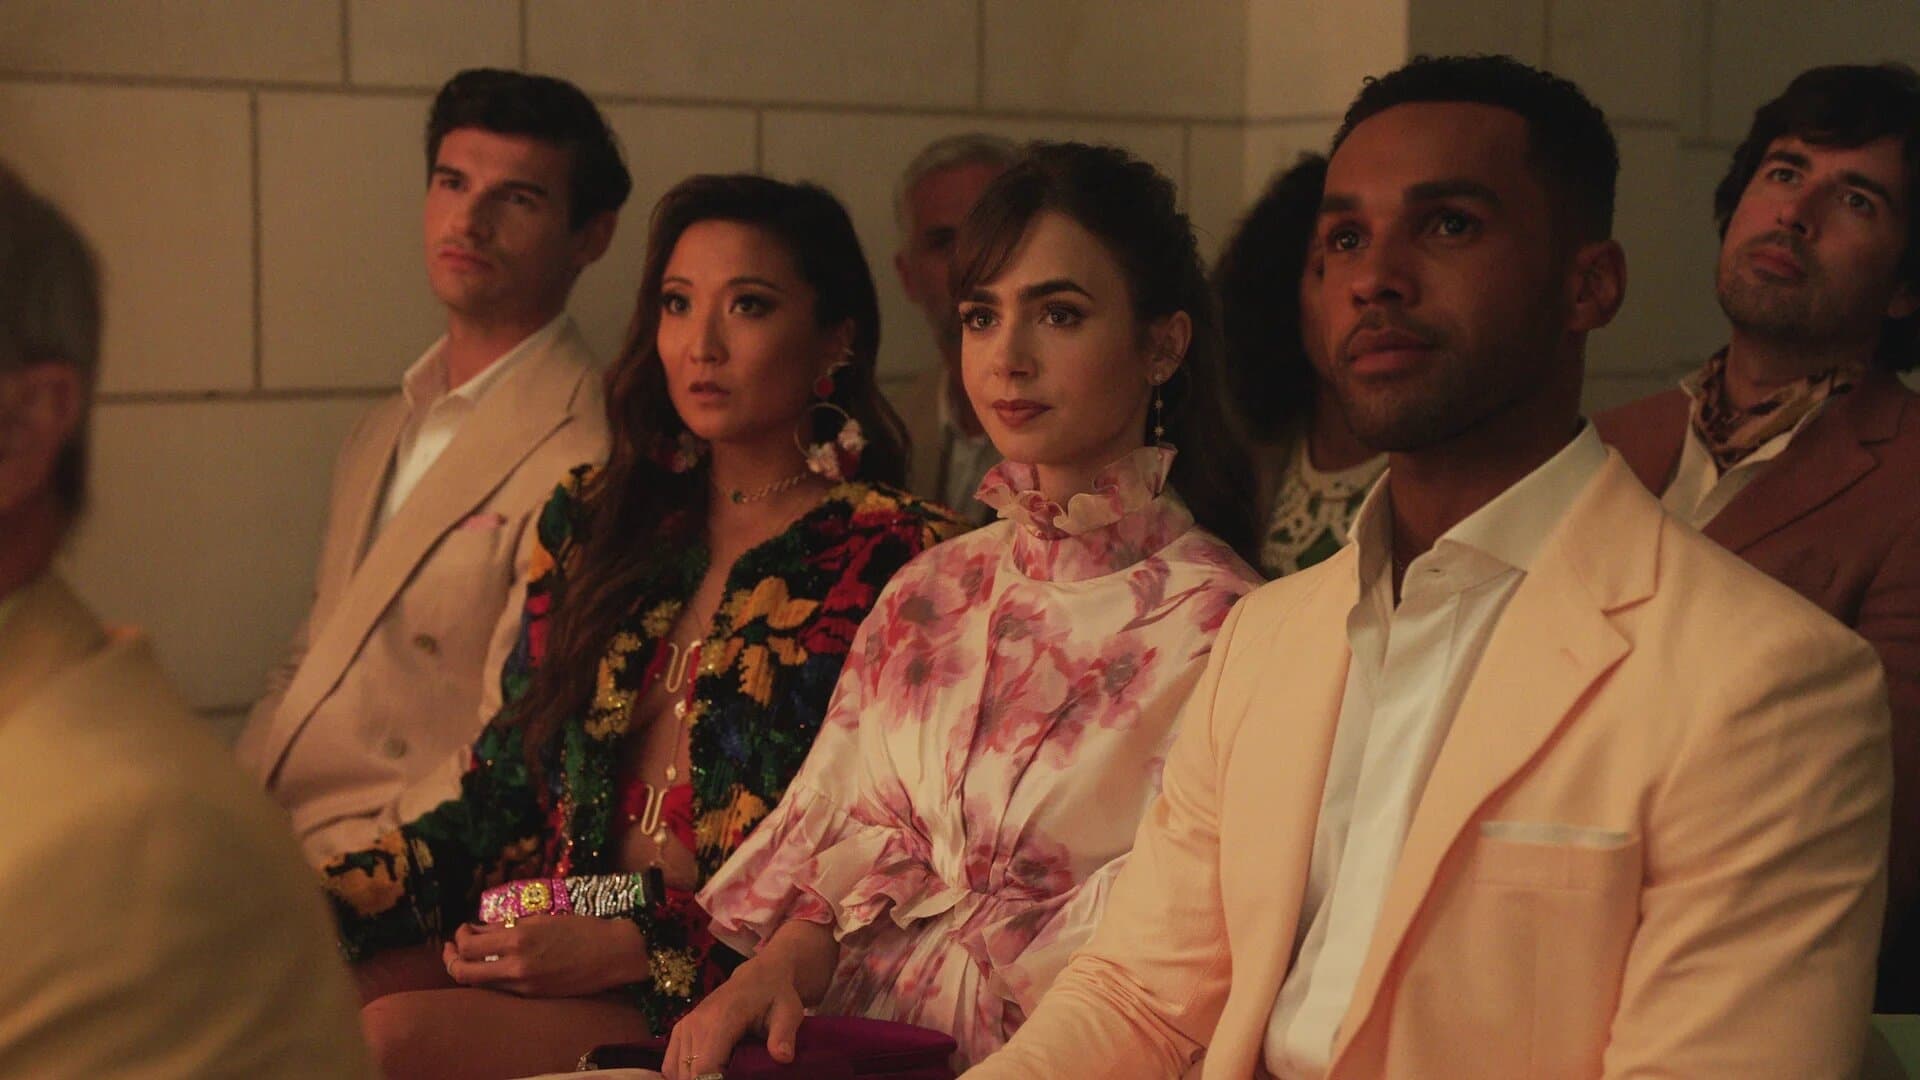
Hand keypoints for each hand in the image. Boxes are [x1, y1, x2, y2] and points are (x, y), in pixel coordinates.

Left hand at [442, 915, 648, 996]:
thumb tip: (478, 929)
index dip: (459, 936)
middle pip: (463, 971)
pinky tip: (492, 966)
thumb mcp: (542, 919)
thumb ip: (507, 926)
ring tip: (467, 958)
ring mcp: (523, 985)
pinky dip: (489, 977)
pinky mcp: (532, 996)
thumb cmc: (582, 929)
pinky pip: (499, 989)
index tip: (464, 928)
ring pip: (478, 984)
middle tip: (452, 947)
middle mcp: (515, 966)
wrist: (612, 954)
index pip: (469, 945)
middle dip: (451, 958)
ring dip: (467, 970)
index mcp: (518, 939)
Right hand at [662, 953, 804, 1079]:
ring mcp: (685, 1026)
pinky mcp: (680, 1030)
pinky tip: (708, 1074)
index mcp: (722, 1019)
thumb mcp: (789, 1013)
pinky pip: (671, 1065)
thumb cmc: (776, 996)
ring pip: (678, 1072)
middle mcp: (696, 1022)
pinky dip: (684, 1075)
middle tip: (736, 1077)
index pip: (705, 1068)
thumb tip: (783, 1057)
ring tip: (723, 1075)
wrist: (759, 976)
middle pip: (690, 1075)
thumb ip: (784, 1035)